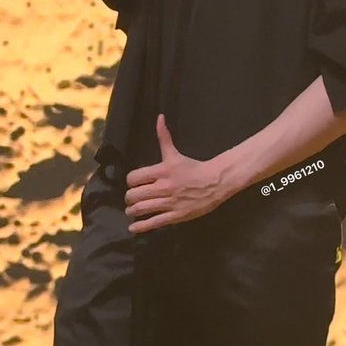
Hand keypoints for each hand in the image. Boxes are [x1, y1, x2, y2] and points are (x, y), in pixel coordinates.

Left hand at [124, 114, 225, 233]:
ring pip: (141, 209)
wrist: (216, 182)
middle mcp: (163, 187)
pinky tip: (134, 228)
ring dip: (132, 211)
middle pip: (134, 195)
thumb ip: (164, 137)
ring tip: (132, 211)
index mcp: (162, 170)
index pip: (133, 178)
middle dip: (130, 198)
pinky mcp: (176, 215)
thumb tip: (159, 117)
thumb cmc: (194, 167)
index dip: (130, 182)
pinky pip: (153, 223)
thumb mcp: (175, 153)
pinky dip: (140, 227)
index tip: (133, 184)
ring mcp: (169, 202)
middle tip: (131, 199)